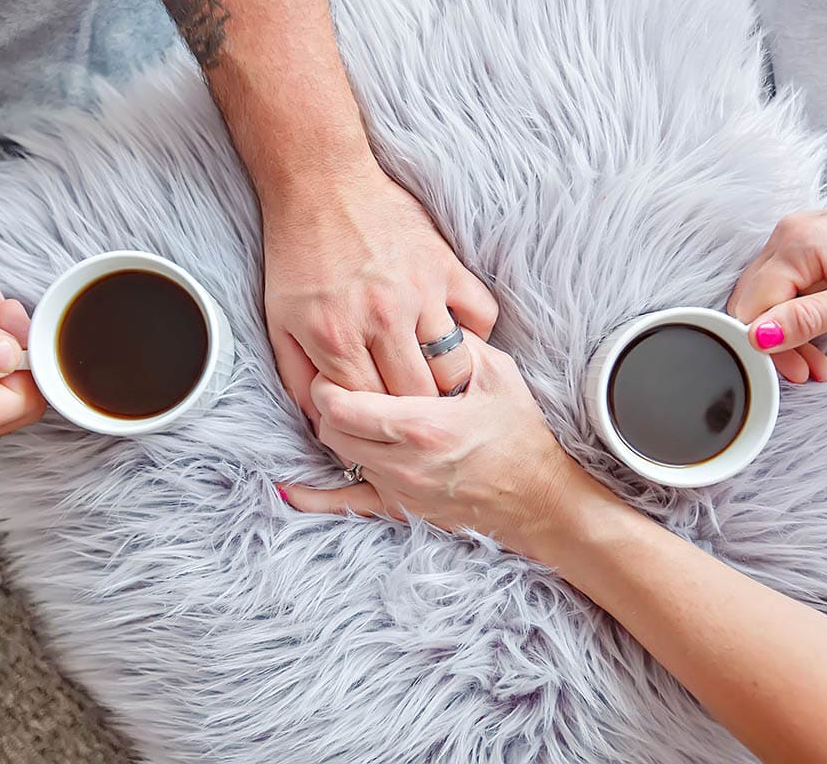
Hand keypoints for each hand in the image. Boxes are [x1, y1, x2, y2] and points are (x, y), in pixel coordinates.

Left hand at [263, 162, 497, 421]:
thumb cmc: (297, 255)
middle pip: (418, 398)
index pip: (372, 409)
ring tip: (440, 382)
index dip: (380, 423)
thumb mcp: (279, 322)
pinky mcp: (445, 266)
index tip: (386, 421)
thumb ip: (299, 379)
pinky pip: (482, 315)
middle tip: (419, 411)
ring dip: (450, 381)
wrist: (320, 183)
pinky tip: (458, 337)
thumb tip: (321, 424)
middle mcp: (381, 319)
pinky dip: (477, 334)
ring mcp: (419, 292)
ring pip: (455, 368)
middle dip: (418, 412)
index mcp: (336, 338)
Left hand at [280, 333, 591, 558]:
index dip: (330, 379)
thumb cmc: (519, 434)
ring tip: (346, 405)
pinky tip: (288, 489)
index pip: (344, 403)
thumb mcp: (496, 375)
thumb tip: (419, 318)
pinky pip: (346, 505)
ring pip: (338, 454)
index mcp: (421, 425)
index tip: (336, 361)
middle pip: (331, 427)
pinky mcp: (400, 509)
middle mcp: (401, 462)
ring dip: (336, 428)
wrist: (538, 497)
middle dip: (328, 400)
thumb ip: (452, 347)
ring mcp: (398, 489)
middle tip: (340, 377)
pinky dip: (314, 497)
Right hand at [728, 188, 826, 378]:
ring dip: (784, 334)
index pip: (751, 307)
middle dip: (773, 344)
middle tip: (810, 371)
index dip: (766, 347)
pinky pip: (781, 287)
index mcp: (799, 244)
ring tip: (818, 361)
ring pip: (763, 297)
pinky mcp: (805, 245)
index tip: (799, 373)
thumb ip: (810, 318)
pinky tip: (818, 334)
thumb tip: (757, 337)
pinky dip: (793, 316)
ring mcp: (795, 237)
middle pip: (750, 302)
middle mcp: (787, 235)